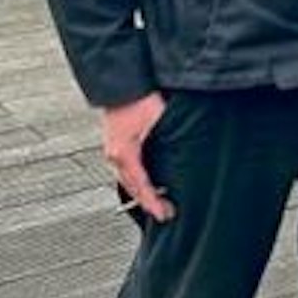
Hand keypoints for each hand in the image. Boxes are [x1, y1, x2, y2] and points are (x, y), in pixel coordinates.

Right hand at [102, 92, 173, 221]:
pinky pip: (125, 170)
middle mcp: (115, 155)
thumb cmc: (140, 98)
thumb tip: (184, 158)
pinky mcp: (115, 144)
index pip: (141, 186)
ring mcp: (112, 150)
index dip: (153, 203)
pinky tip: (148, 182)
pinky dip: (137, 180)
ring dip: (141, 192)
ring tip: (158, 201)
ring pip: (127, 180)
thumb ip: (169, 142)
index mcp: (125, 153)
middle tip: (165, 212)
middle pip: (131, 188)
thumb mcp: (159, 120)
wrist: (121, 82)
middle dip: (147, 202)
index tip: (165, 214)